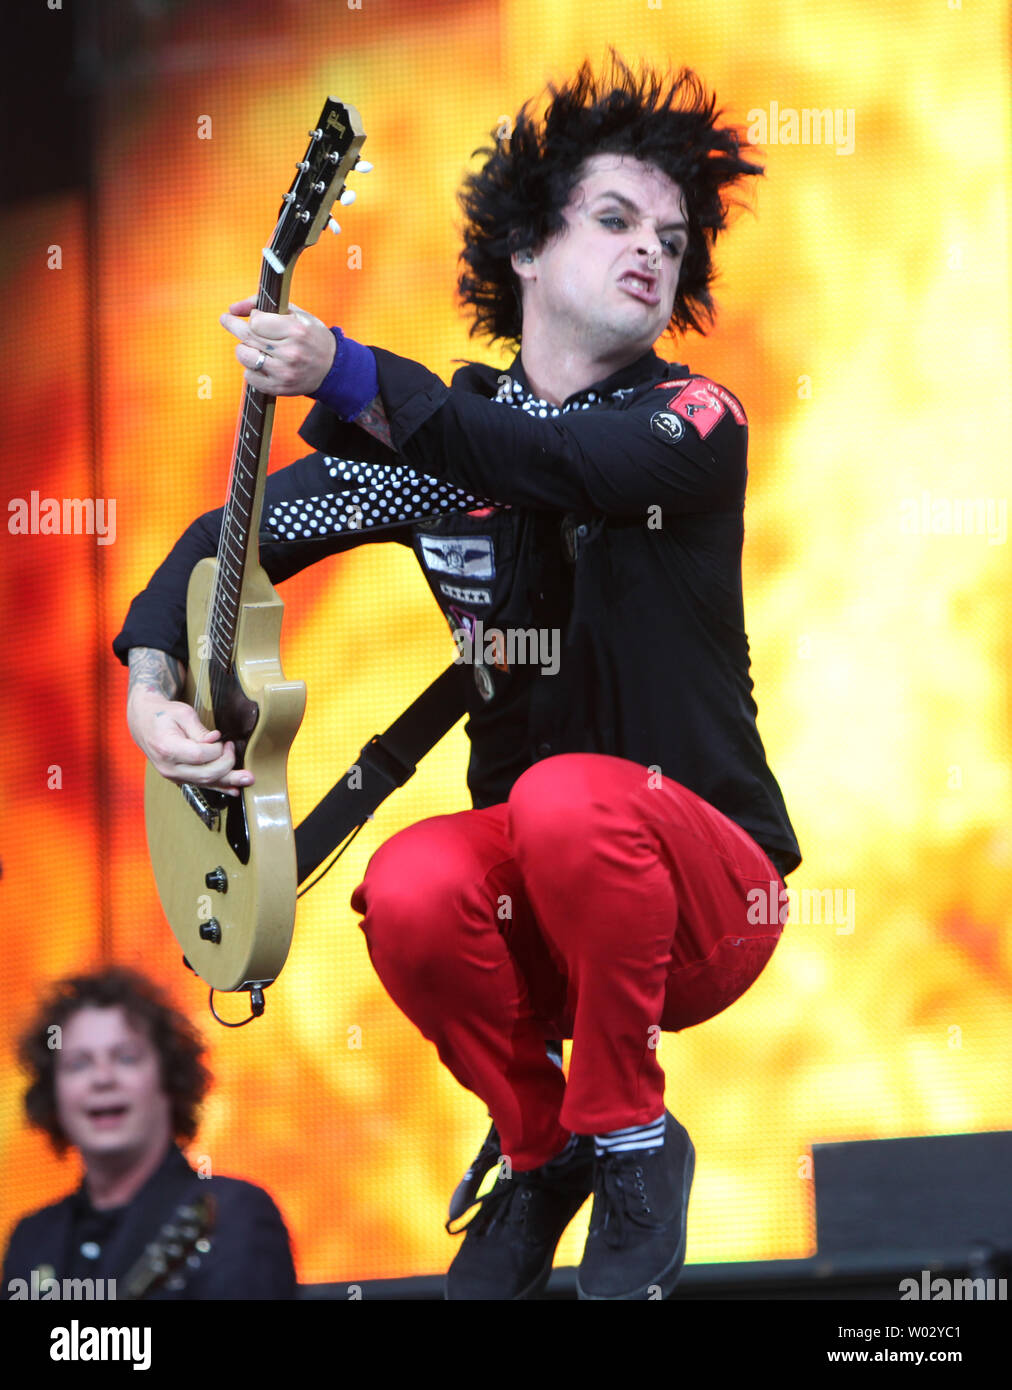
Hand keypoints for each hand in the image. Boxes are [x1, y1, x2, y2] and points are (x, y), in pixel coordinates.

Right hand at [127, 686, 253, 793]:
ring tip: (248, 779)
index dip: (217, 750)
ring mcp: (172, 776)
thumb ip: (200, 730)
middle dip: (227, 764)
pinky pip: (201, 785)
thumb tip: (216, 740)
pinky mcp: (178, 778)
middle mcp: (168, 767)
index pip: (200, 756)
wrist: (143, 723)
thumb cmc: (163, 714)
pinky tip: (234, 789)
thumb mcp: (182, 714)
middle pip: (205, 773)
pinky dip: (219, 787)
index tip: (224, 740)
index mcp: (167, 748)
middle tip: (233, 748)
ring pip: (205, 782)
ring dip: (229, 781)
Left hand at [220, 296, 336, 394]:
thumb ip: (262, 304)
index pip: (256, 322)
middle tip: (227, 320)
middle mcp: (290, 352)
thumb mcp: (294, 313)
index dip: (253, 317)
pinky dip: (250, 369)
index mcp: (296, 330)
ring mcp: (284, 372)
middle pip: (247, 337)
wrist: (331, 367)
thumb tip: (231, 309)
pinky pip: (249, 377)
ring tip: (251, 346)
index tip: (255, 317)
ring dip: (244, 349)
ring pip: (244, 356)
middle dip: (234, 326)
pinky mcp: (279, 388)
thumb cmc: (309, 335)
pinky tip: (261, 364)